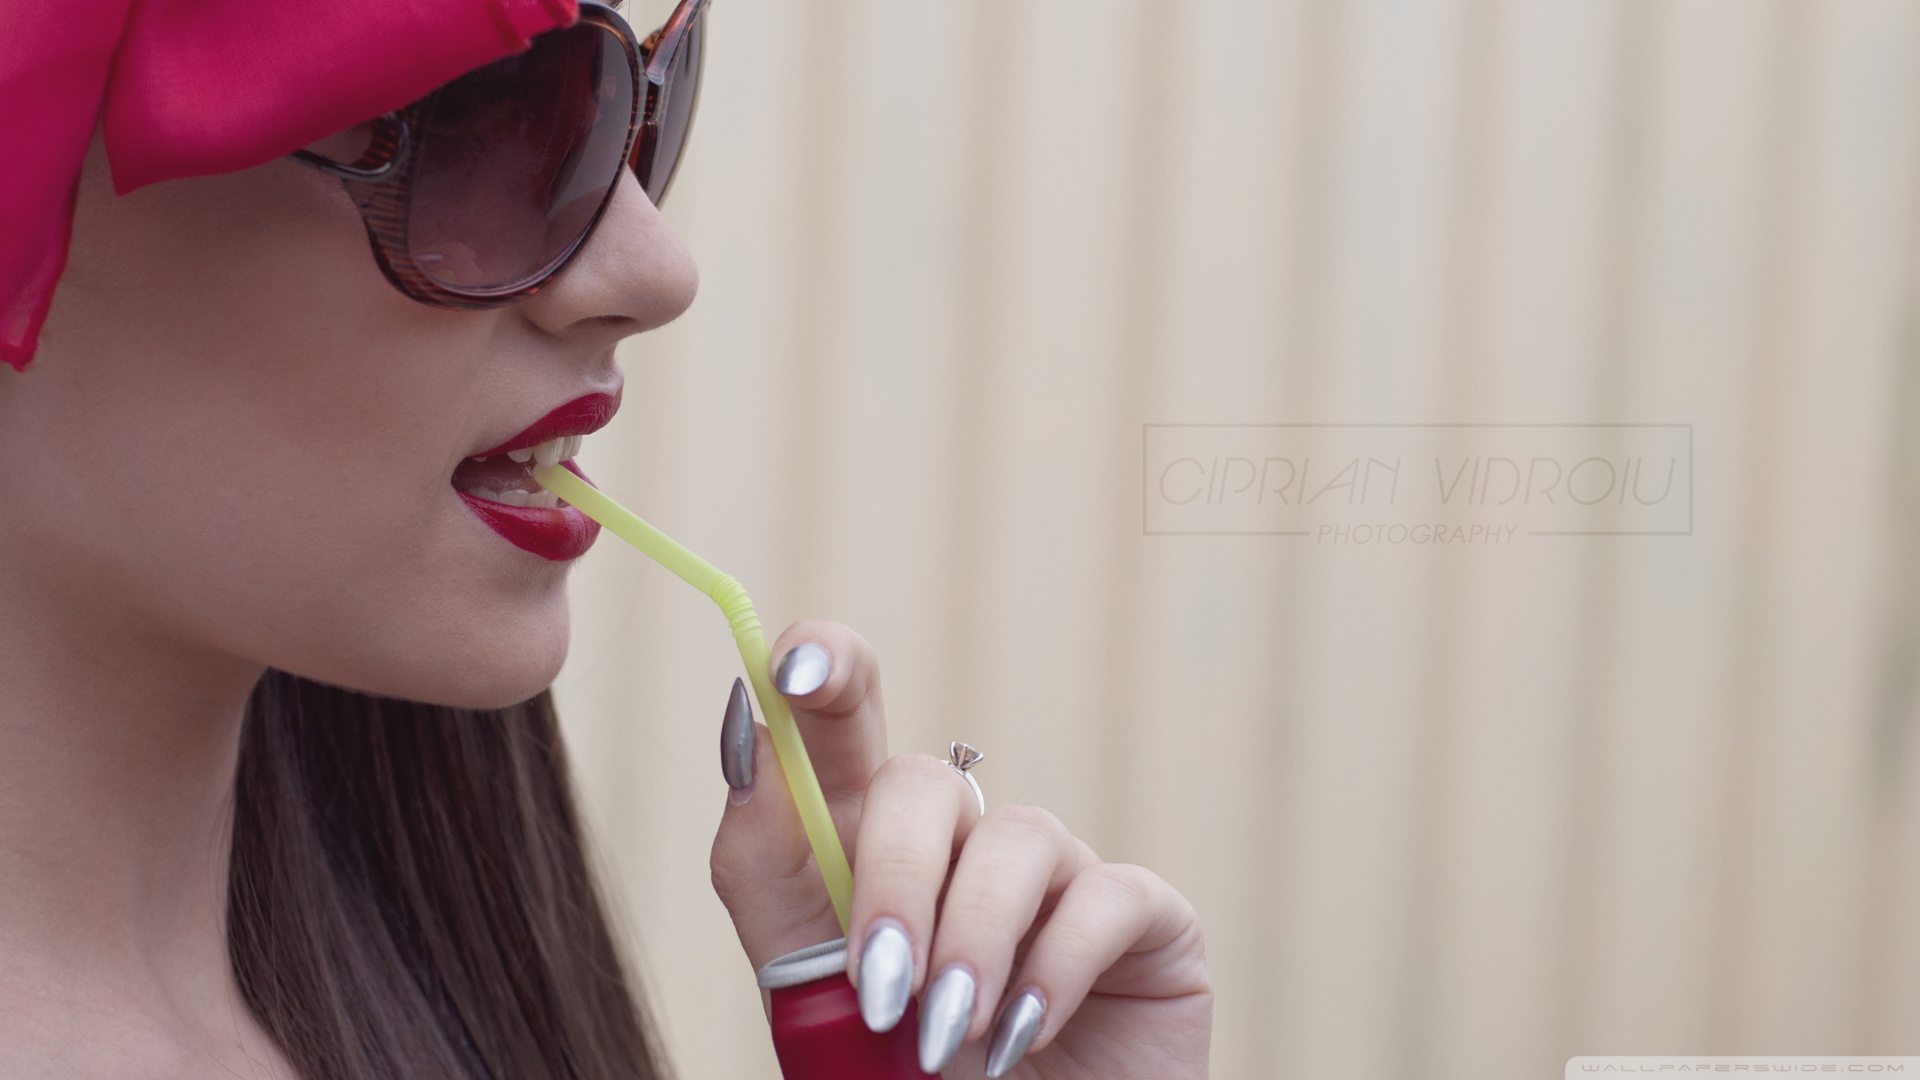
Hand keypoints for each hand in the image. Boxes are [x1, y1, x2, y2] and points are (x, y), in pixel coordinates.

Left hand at [710, 620, 1211, 1077]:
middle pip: (923, 781)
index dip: (825, 668)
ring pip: (1013, 837)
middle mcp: (964, 844)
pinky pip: (1103, 898)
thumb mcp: (810, 991)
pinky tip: (1020, 1039)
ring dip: (969, 941)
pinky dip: (1052, 971)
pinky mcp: (1143, 918)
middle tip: (878, 989)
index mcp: (870, 848)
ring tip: (945, 1040)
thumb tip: (750, 745)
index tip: (792, 672)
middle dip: (893, 879)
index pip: (845, 719)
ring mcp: (1057, 875)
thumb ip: (769, 877)